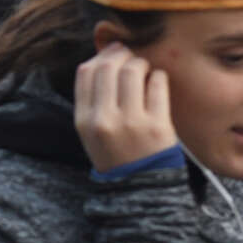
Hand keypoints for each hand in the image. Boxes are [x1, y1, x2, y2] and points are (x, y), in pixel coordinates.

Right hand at [73, 43, 177, 172]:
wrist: (139, 189)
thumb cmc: (116, 155)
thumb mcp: (90, 132)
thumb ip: (92, 100)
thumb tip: (106, 59)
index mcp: (84, 120)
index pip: (86, 72)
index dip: (100, 55)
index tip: (112, 54)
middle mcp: (104, 120)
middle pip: (108, 67)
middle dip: (121, 54)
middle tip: (130, 56)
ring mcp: (131, 123)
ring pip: (133, 71)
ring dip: (140, 63)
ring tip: (145, 70)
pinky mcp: (158, 126)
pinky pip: (158, 85)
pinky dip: (158, 77)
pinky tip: (157, 83)